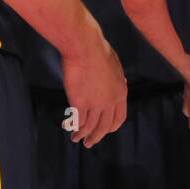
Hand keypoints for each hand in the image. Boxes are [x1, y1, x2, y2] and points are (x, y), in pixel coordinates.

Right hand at [61, 33, 126, 148]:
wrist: (85, 46)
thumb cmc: (98, 50)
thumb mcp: (115, 64)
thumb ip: (117, 77)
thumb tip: (121, 81)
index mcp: (121, 92)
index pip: (119, 117)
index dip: (111, 127)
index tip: (105, 130)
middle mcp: (110, 101)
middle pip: (105, 127)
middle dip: (97, 136)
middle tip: (90, 142)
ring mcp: (96, 104)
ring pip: (90, 127)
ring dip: (83, 135)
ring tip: (76, 139)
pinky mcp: (81, 103)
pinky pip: (78, 121)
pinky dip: (73, 126)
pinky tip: (67, 127)